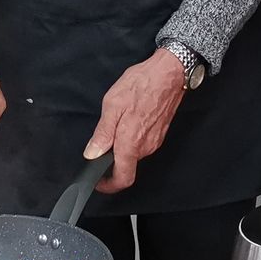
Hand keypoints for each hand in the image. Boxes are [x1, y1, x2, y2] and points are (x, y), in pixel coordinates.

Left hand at [84, 49, 185, 191]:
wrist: (169, 73)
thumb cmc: (142, 85)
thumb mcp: (112, 105)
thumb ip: (102, 134)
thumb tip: (92, 153)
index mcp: (131, 144)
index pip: (123, 179)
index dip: (109, 186)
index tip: (98, 181)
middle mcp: (145, 147)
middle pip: (126, 165)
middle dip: (112, 157)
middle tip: (103, 139)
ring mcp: (155, 141)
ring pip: (134, 153)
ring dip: (122, 145)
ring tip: (117, 122)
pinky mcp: (160, 133)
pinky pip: (142, 143)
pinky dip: (132, 138)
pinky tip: (130, 118)